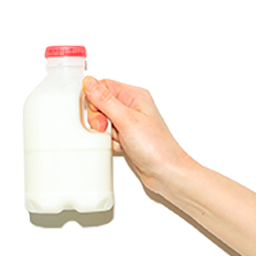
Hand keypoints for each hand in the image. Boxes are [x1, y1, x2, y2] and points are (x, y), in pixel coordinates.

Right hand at [82, 77, 191, 193]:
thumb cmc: (156, 146)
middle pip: (100, 104)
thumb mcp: (126, 119)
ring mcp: (129, 123)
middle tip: (107, 128)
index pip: (103, 86)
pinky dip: (110, 142)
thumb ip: (105, 100)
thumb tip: (89, 82)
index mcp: (134, 96)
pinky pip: (107, 135)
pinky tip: (122, 146)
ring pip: (103, 122)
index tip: (98, 113)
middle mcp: (132, 107)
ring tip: (119, 139)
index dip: (95, 99)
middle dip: (99, 119)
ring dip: (106, 133)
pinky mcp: (126, 137)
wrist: (166, 172)